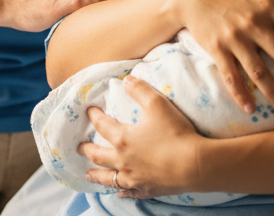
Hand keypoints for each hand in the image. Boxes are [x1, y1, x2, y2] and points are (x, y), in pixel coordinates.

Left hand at [79, 75, 203, 198]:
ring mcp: (134, 178)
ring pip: (108, 178)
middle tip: (78, 148)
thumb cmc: (175, 133)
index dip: (94, 116)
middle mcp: (123, 160)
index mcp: (123, 138)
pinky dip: (122, 191)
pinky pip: (129, 192)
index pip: (102, 125)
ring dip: (96, 175)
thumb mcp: (158, 104)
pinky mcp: (146, 189)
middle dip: (86, 150)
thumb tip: (126, 80)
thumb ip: (140, 90)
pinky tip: (120, 193)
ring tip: (88, 175)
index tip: (89, 111)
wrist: (194, 165)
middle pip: (98, 155)